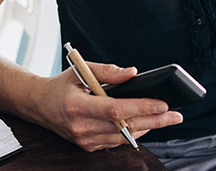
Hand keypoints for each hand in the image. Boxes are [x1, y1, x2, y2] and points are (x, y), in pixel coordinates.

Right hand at [38, 62, 182, 150]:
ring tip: (167, 118)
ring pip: (123, 137)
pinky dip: (133, 132)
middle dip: (154, 120)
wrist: (39, 105)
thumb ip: (108, 71)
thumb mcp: (80, 69)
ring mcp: (84, 140)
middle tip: (176, 115)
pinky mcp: (88, 146)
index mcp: (77, 105)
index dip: (141, 107)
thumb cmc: (61, 85)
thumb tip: (133, 73)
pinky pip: (116, 141)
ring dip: (148, 128)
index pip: (115, 109)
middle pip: (125, 126)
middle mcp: (80, 127)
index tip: (162, 104)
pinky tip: (147, 124)